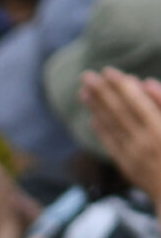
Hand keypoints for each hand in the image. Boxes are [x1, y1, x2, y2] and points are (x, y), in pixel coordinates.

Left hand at [80, 68, 160, 205]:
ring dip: (96, 109)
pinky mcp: (128, 167)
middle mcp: (143, 142)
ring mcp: (133, 156)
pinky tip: (93, 118)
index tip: (107, 71)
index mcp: (160, 130)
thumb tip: (146, 82)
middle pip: (117, 113)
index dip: (120, 86)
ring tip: (83, 92)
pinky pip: (111, 145)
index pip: (135, 103)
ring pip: (110, 128)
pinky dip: (101, 130)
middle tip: (86, 76)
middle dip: (101, 93)